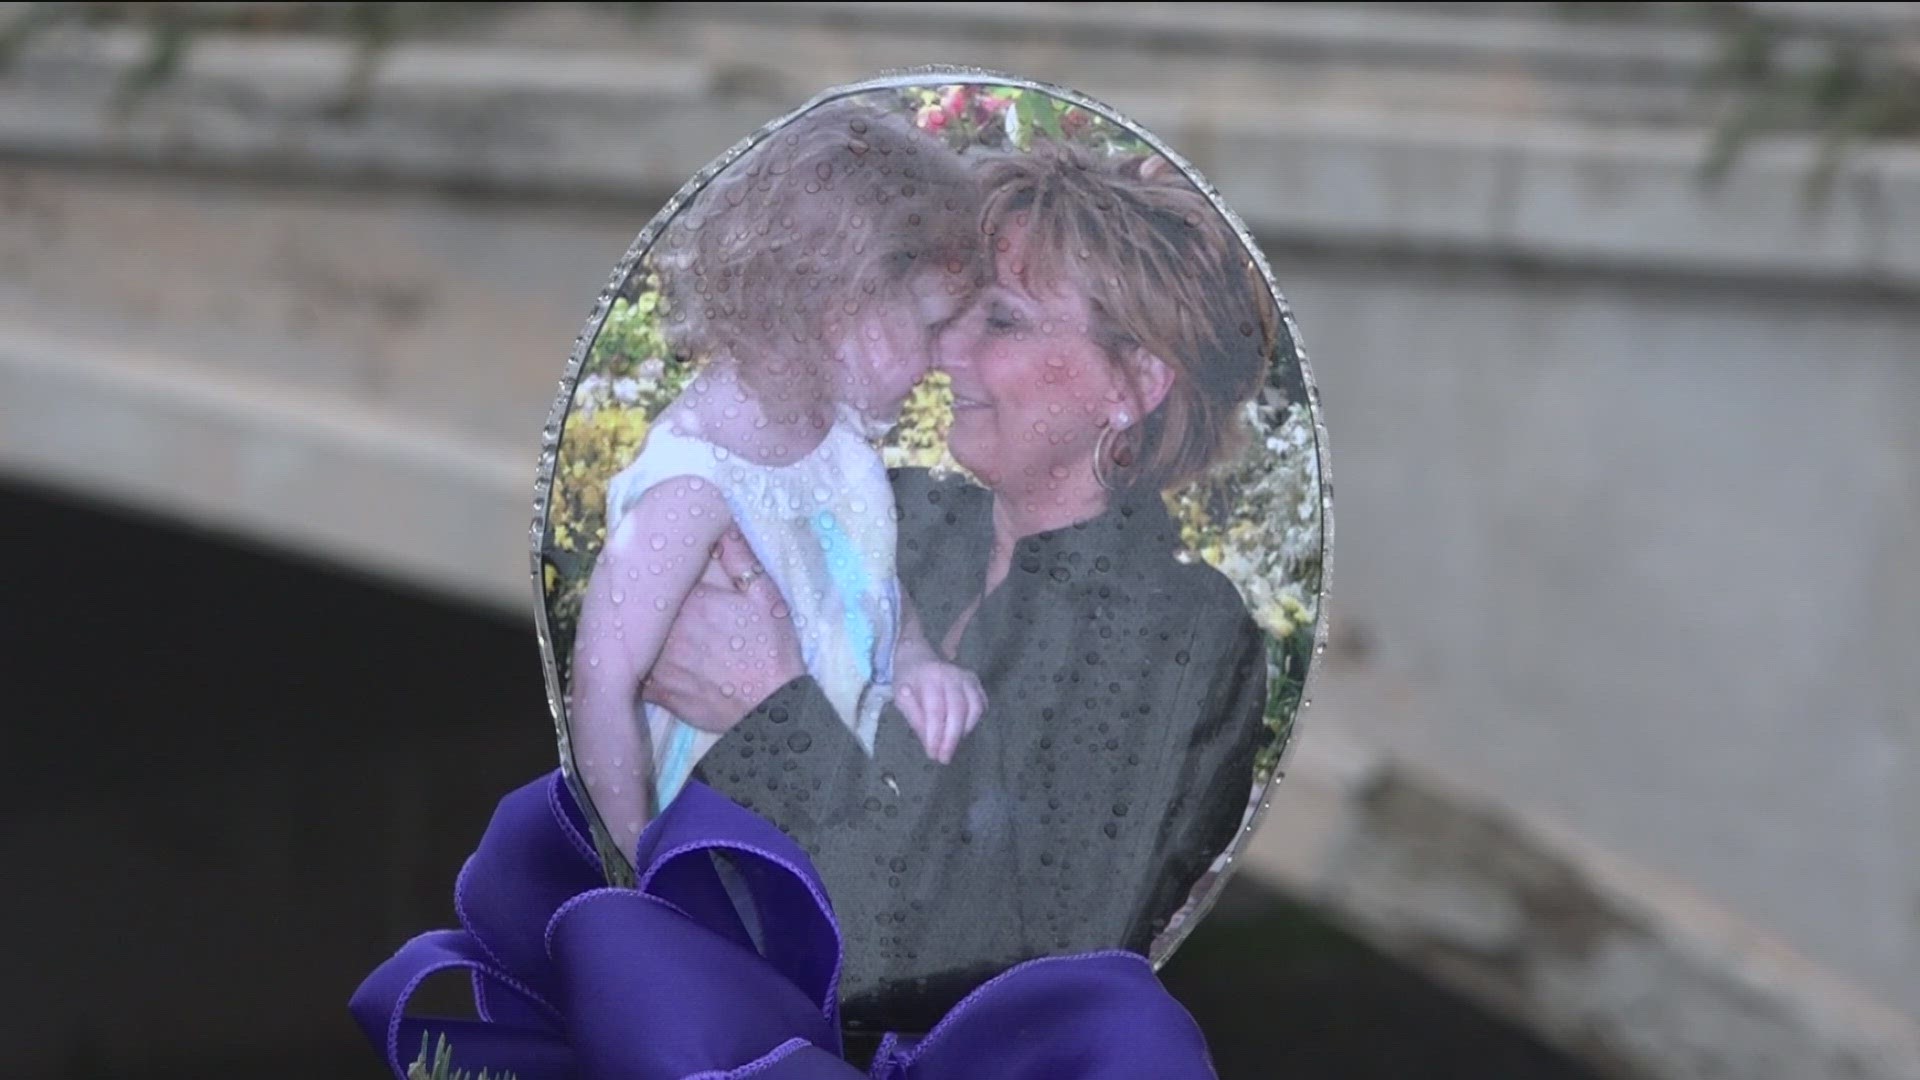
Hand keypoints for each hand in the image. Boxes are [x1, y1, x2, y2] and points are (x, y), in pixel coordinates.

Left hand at [642, 530, 804, 731]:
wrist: (771, 706)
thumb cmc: (771, 649)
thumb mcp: (767, 597)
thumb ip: (741, 560)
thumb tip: (722, 528)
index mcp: (692, 600)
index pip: (661, 575)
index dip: (659, 571)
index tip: (658, 566)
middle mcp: (668, 629)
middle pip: (640, 605)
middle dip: (641, 598)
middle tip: (637, 587)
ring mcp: (658, 662)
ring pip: (630, 637)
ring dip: (630, 629)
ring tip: (631, 620)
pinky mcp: (657, 690)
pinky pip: (631, 673)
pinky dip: (631, 664)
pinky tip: (635, 656)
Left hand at [894, 658, 985, 764]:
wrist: (918, 656)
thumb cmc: (908, 679)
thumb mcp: (901, 698)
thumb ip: (916, 719)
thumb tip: (929, 743)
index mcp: (930, 676)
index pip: (936, 709)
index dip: (935, 734)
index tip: (932, 754)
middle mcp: (952, 674)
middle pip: (958, 710)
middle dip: (951, 738)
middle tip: (944, 758)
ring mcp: (967, 677)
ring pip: (974, 708)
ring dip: (964, 731)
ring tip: (950, 745)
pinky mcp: (976, 682)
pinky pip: (982, 704)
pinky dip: (975, 721)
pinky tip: (962, 731)